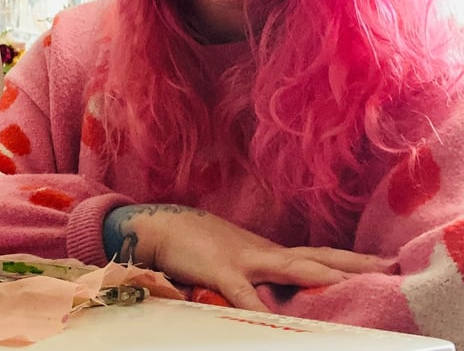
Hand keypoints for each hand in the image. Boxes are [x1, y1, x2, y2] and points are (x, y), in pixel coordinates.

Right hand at [103, 204, 396, 312]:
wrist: (160, 225)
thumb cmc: (195, 243)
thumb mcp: (231, 257)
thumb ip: (256, 273)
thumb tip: (278, 290)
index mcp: (266, 251)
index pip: (315, 254)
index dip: (347, 259)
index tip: (381, 262)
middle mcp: (263, 253)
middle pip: (316, 257)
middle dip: (351, 263)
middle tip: (387, 266)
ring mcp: (244, 259)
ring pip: (293, 267)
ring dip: (324, 274)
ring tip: (353, 282)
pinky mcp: (221, 270)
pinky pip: (244, 295)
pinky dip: (261, 309)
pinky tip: (275, 322)